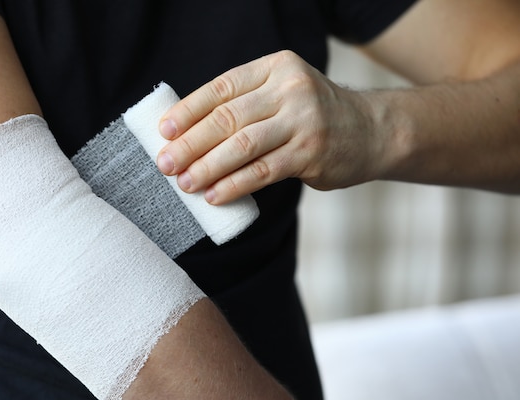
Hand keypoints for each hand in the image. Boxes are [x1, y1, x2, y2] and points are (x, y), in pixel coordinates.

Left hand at [157, 50, 388, 204]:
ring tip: (184, 183)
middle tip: (166, 163)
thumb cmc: (314, 115)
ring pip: (242, 146)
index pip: (222, 88)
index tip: (164, 131)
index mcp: (276, 68)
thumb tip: (188, 132)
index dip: (189, 110)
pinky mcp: (311, 153)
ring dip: (207, 167)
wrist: (371, 130)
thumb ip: (246, 104)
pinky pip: (263, 171)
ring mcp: (303, 121)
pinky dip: (234, 185)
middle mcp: (290, 89)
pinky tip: (215, 195)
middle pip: (228, 118)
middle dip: (190, 143)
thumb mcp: (284, 93)